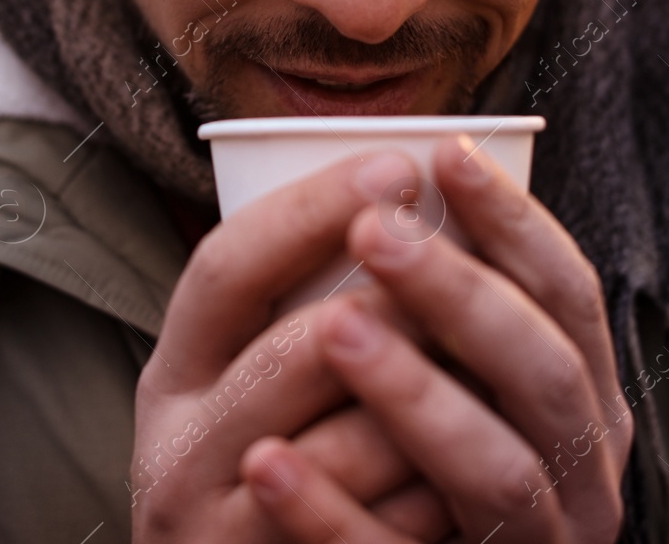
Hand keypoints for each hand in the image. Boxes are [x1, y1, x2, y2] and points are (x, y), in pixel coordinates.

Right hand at [131, 153, 456, 541]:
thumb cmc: (250, 473)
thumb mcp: (234, 386)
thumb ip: (294, 311)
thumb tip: (414, 196)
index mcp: (174, 370)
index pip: (227, 266)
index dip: (312, 210)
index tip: (401, 163)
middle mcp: (178, 444)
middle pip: (292, 352)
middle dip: (401, 305)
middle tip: (483, 280)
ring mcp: (213, 526)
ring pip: (344, 449)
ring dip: (432, 402)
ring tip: (494, 365)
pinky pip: (372, 539)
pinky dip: (427, 503)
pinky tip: (464, 474)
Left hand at [241, 137, 632, 542]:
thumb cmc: (425, 471)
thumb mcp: (469, 390)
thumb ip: (451, 315)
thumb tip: (384, 180)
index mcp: (583, 405)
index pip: (570, 298)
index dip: (516, 222)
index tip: (446, 151)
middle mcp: (582, 479)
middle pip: (543, 373)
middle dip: (462, 295)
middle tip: (377, 230)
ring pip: (496, 471)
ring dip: (416, 393)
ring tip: (332, 329)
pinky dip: (331, 511)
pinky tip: (266, 461)